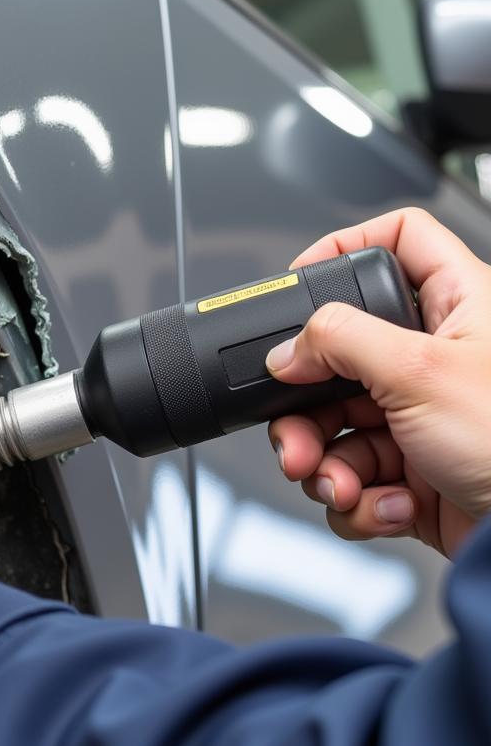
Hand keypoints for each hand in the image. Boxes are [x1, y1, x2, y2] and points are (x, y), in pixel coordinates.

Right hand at [267, 208, 490, 558]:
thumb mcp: (421, 371)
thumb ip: (341, 341)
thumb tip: (288, 348)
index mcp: (456, 307)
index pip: (398, 240)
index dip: (345, 247)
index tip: (300, 282)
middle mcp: (433, 358)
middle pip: (337, 355)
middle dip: (305, 406)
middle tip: (297, 432)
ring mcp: (418, 417)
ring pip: (334, 425)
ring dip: (324, 464)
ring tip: (339, 484)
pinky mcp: (409, 472)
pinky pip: (351, 475)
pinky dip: (356, 498)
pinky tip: (387, 505)